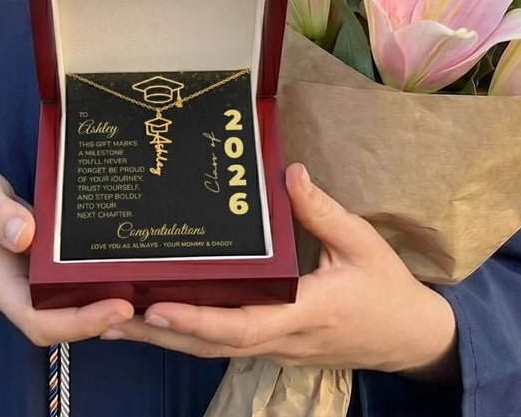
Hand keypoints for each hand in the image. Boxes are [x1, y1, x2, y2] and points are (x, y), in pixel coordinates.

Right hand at [0, 165, 133, 344]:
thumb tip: (25, 235)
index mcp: (0, 282)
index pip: (39, 319)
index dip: (79, 322)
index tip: (116, 306)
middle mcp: (22, 290)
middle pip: (64, 323)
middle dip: (104, 318)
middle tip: (146, 299)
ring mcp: (36, 282)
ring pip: (74, 306)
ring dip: (108, 304)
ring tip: (149, 289)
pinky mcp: (48, 267)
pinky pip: (76, 283)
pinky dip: (102, 282)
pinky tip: (131, 269)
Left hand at [106, 164, 458, 377]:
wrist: (411, 338)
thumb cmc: (387, 290)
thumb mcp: (361, 243)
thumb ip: (322, 210)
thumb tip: (288, 172)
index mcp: (303, 316)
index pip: (240, 326)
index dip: (196, 320)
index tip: (156, 308)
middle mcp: (282, 341)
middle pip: (211, 345)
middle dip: (159, 334)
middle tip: (109, 316)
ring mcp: (276, 349)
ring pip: (214, 349)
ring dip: (167, 338)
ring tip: (117, 319)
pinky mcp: (275, 345)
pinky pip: (226, 344)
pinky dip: (190, 334)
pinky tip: (162, 319)